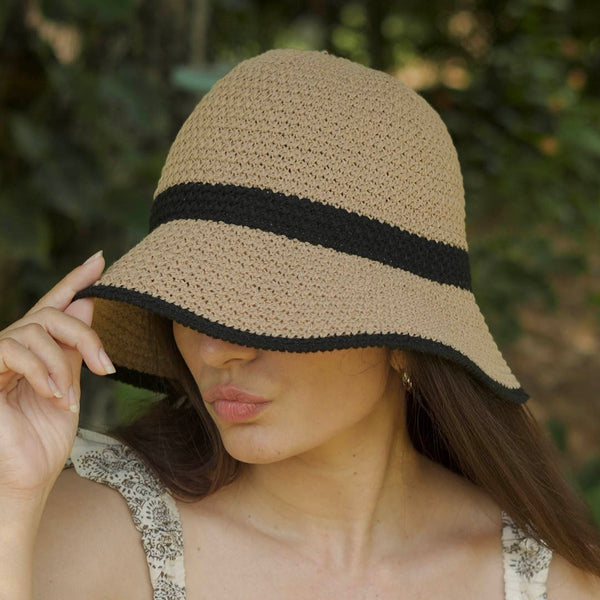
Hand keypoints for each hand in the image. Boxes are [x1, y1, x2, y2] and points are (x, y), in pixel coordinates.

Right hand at [0, 251, 114, 500]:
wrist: (24, 482)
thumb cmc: (45, 440)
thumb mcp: (70, 386)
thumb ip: (75, 348)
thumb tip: (87, 302)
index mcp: (37, 351)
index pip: (55, 306)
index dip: (75, 280)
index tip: (100, 259)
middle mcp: (14, 348)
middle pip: (52, 314)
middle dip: (85, 335)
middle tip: (106, 368)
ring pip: (35, 330)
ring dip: (61, 364)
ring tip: (69, 397)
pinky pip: (13, 351)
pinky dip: (41, 371)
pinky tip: (55, 396)